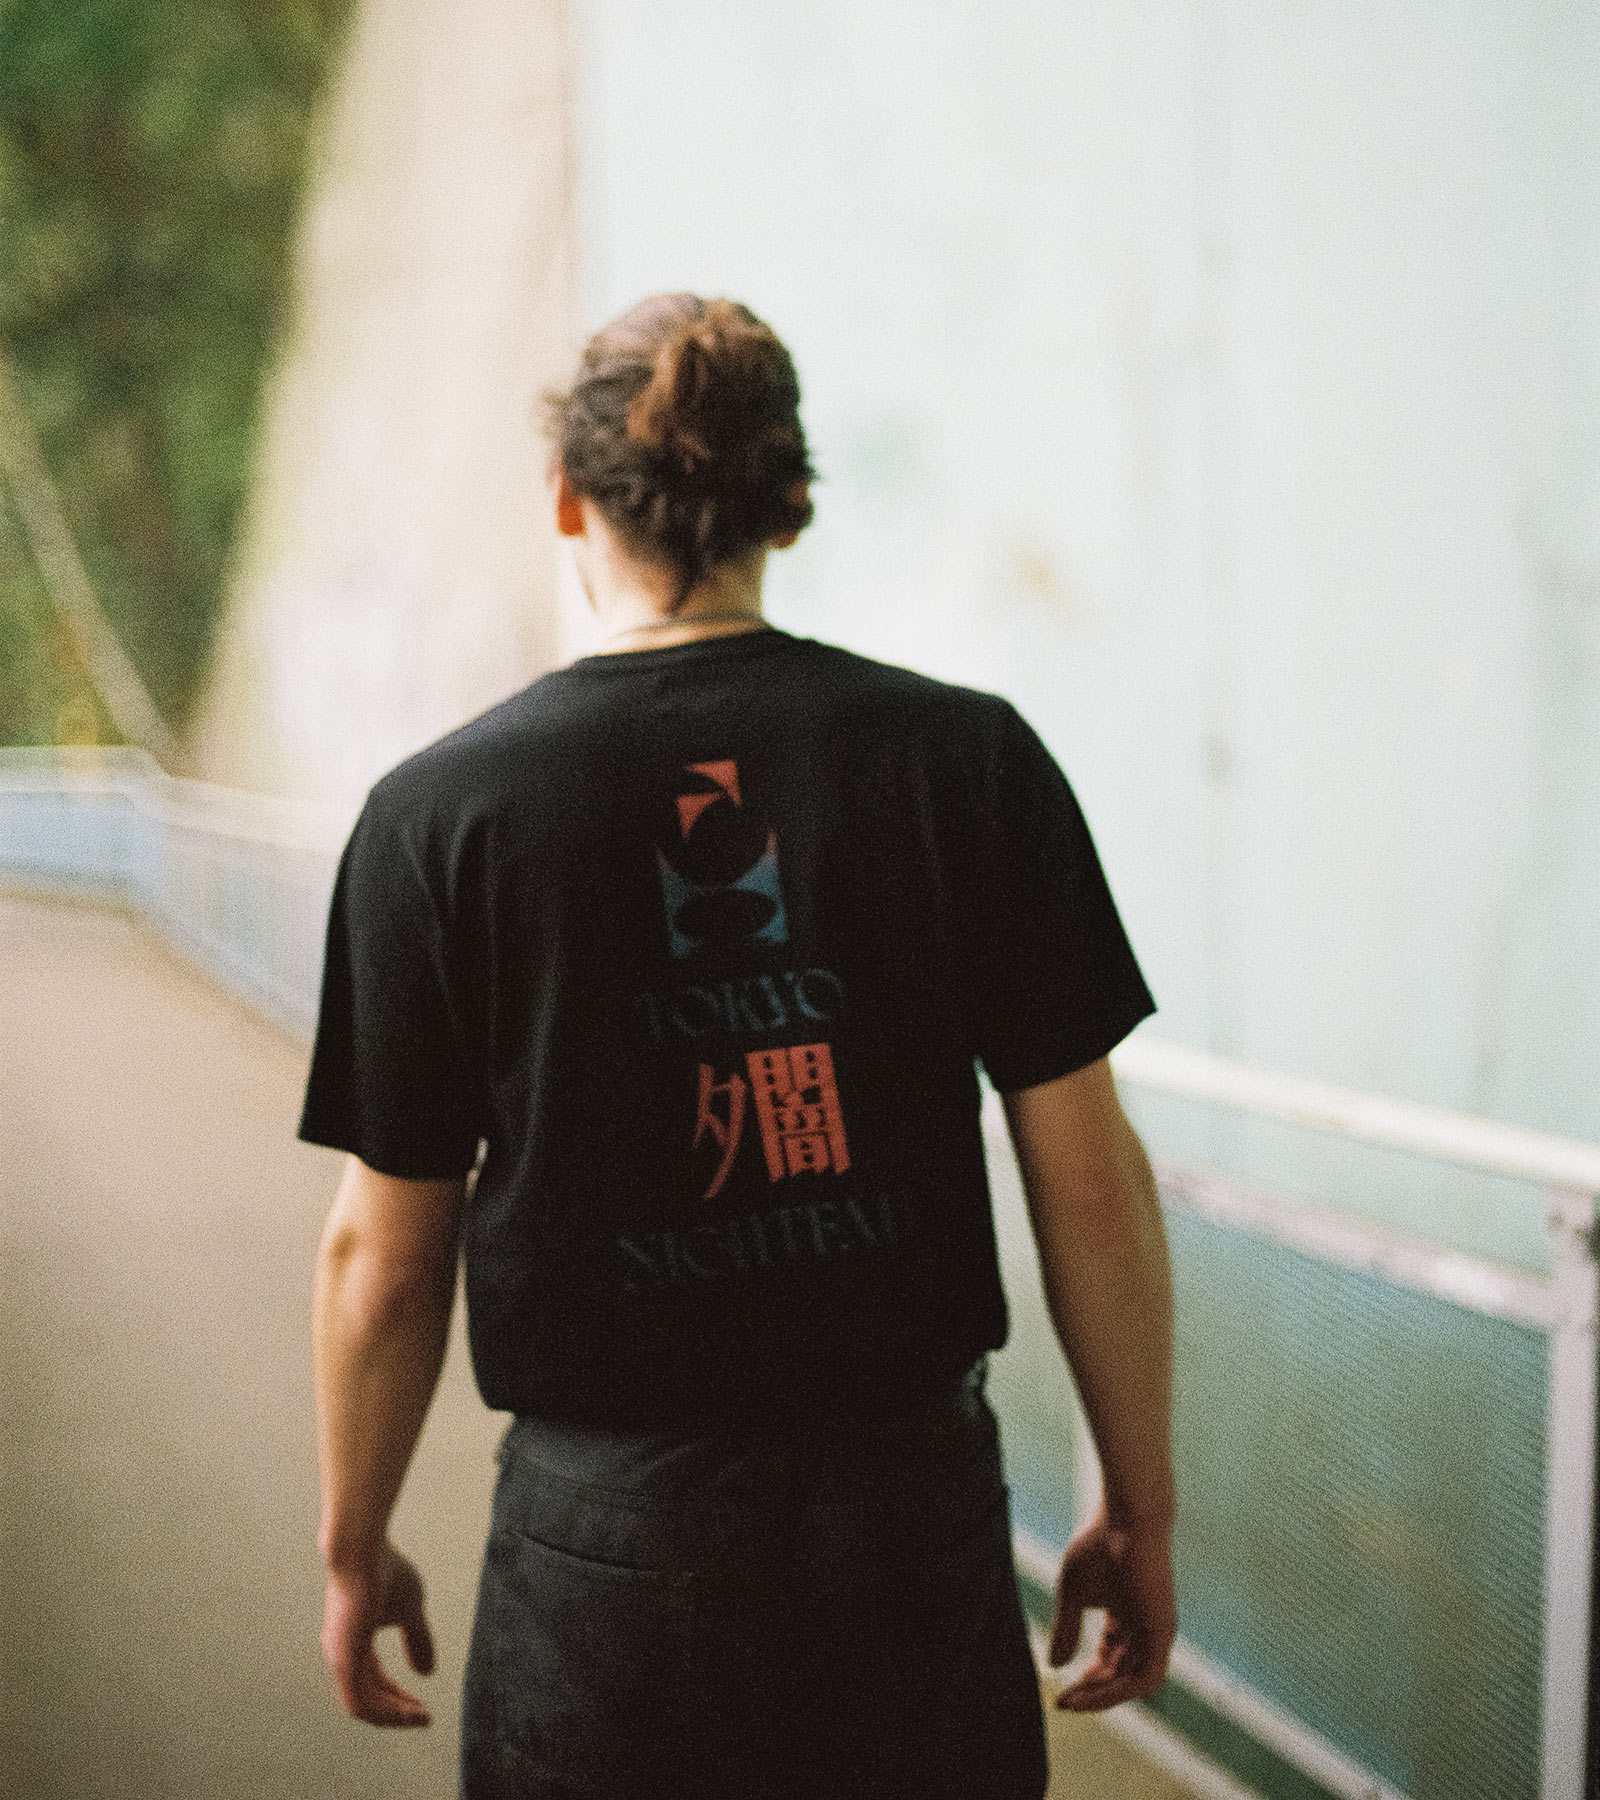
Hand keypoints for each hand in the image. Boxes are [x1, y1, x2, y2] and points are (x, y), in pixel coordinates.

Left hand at [320, 1541, 435, 1726]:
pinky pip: (360, 1702)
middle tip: (423, 1718)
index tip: (423, 1706)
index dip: (399, 1697)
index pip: (375, 1682)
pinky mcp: (342, 1659)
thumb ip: (417, 1640)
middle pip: (370, 1698)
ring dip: (393, 1717)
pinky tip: (406, 1713)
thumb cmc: (384, 1570)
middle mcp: (342, 1655)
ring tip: (420, 1719)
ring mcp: (340, 1658)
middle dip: (398, 1711)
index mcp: (354, 1643)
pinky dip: (385, 1712)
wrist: (362, 1548)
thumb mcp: (410, 1609)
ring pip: (364, 1706)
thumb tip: (426, 1673)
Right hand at [1048, 1505, 1175, 1710]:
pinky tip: (1091, 1690)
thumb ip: (1065, 1629)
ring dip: (1103, 1696)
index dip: (1086, 1677)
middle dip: (1092, 1692)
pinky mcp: (1162, 1631)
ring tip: (1073, 1701)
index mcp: (1127, 1616)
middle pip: (1120, 1674)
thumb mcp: (1073, 1592)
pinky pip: (1144, 1677)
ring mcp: (1156, 1631)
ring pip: (1133, 1682)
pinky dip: (1118, 1688)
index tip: (1060, 1690)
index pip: (1109, 1658)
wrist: (1126, 1517)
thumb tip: (1054, 1667)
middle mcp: (1145, 1628)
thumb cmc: (1099, 1544)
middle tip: (1064, 1703)